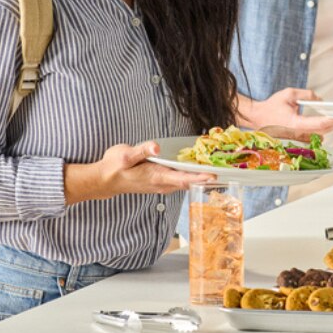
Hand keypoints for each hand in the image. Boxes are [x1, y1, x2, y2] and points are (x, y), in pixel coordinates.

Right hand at [63, 142, 211, 203]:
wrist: (105, 180)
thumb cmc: (115, 167)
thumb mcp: (125, 154)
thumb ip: (141, 150)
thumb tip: (156, 147)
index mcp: (156, 177)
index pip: (182, 178)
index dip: (199, 177)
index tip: (214, 175)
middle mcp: (162, 184)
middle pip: (189, 181)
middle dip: (207, 176)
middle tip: (227, 169)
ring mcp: (162, 184)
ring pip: (186, 182)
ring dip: (201, 176)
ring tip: (220, 168)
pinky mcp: (161, 182)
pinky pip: (180, 179)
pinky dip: (192, 175)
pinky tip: (200, 167)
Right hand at [241, 87, 332, 140]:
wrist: (259, 118)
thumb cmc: (272, 106)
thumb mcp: (289, 94)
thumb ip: (306, 95)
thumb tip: (321, 100)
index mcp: (295, 123)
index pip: (318, 123)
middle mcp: (298, 134)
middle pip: (324, 130)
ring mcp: (299, 138)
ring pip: (322, 134)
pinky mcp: (300, 138)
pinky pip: (317, 135)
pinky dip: (327, 128)